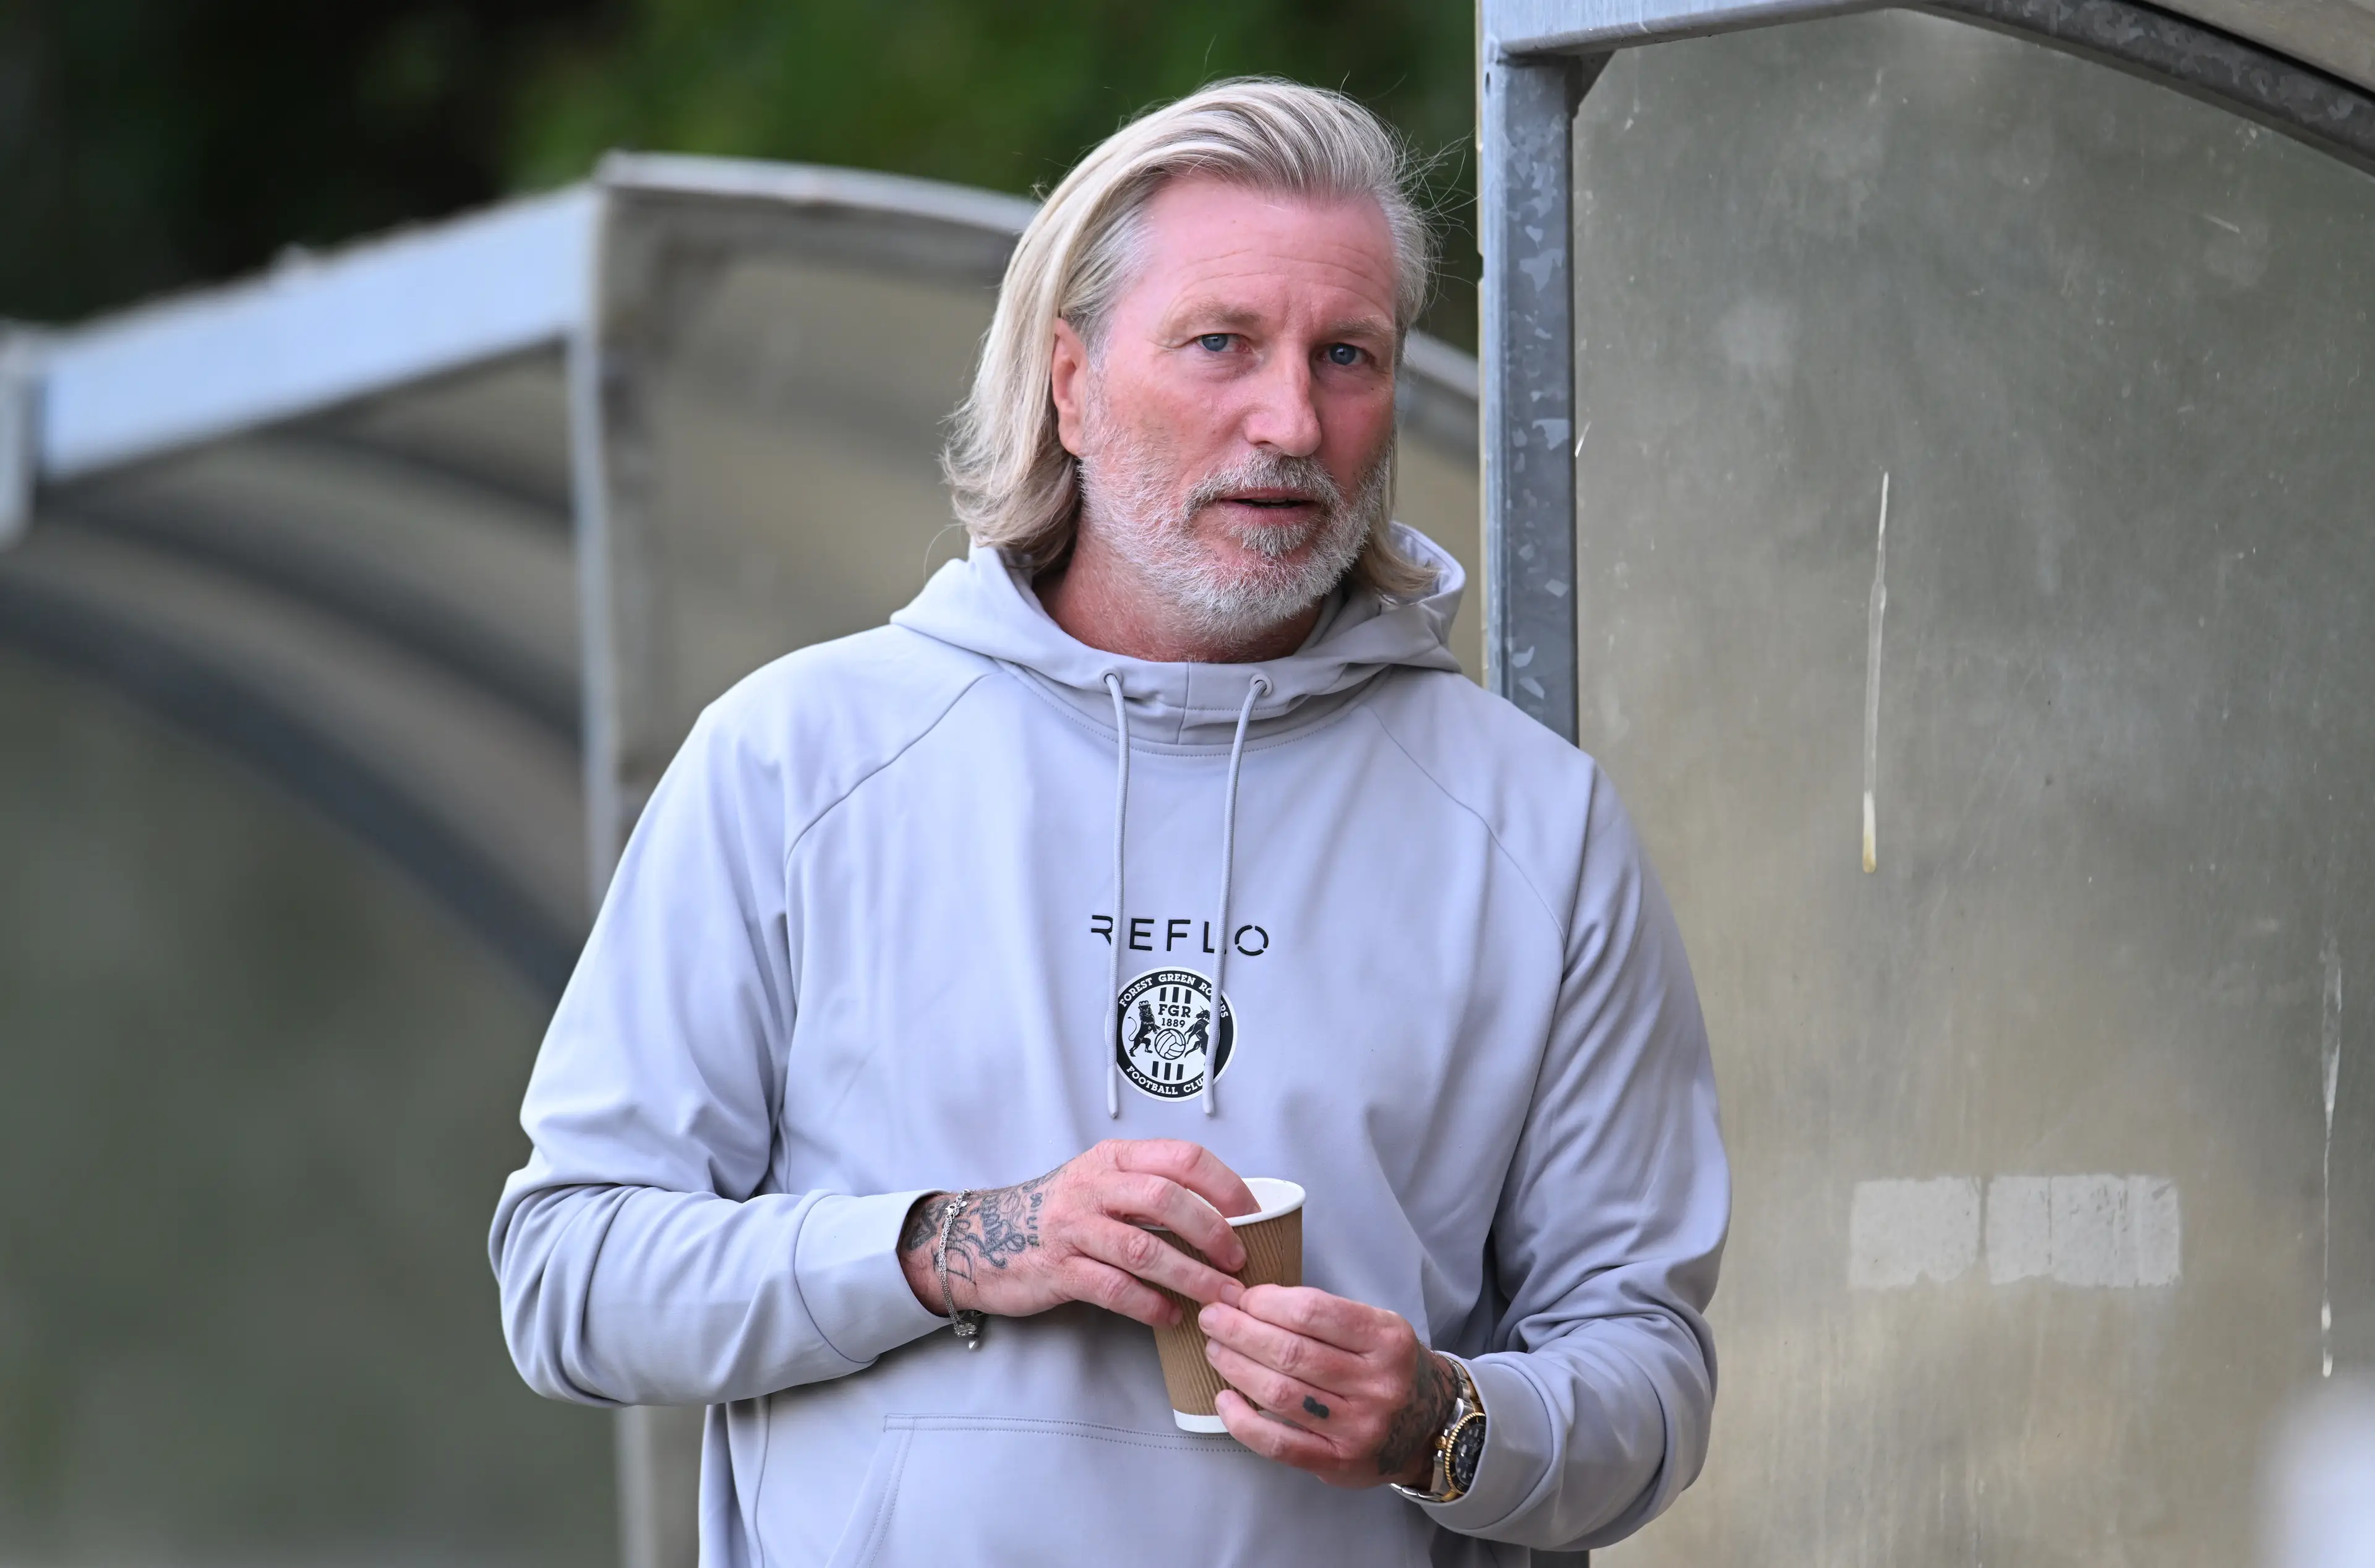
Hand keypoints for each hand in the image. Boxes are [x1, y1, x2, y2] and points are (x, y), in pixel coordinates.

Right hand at [897, 1140, 1257, 1327]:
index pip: (1183, 1157)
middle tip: (1241, 1263)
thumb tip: (1226, 1216)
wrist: (982, 1238)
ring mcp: (1073, 1227)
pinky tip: (1171, 1317)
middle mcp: (1094, 1185)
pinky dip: (1148, 1304)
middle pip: (1167, 1198)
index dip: (1226, 1186)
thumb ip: (1151, 1189)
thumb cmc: (1059, 1214)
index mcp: (1114, 1158)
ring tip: (1220, 1299)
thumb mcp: (1102, 1183)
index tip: (1255, 1217)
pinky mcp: (1057, 1268)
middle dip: (1213, 1232)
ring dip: (1190, 1276)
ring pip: (1143, 1247)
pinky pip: (1112, 1287)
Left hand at [1197, 1286, 1457, 1488]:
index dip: (1266, 1302)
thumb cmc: (1391, 1367)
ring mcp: (1358, 1428)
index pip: (1312, 1311)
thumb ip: (1325, 1315)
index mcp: (1387, 1339)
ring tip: (1215, 1349)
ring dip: (1236, 1367)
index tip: (1242, 1297)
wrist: (1430, 1427)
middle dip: (1240, 1330)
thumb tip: (1252, 1302)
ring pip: (1280, 1393)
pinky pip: (1278, 1443)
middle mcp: (1377, 1385)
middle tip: (1212, 1317)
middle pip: (1291, 1352)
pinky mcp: (1338, 1463)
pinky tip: (1224, 1399)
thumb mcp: (1378, 1327)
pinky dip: (1243, 1421)